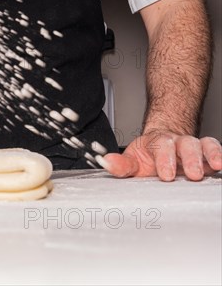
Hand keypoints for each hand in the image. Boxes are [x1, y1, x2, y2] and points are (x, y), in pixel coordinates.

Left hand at [99, 132, 221, 180]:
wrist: (164, 145)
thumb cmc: (149, 156)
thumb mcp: (133, 161)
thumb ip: (121, 165)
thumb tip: (106, 163)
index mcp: (158, 142)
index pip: (161, 146)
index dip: (164, 159)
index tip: (166, 175)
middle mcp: (178, 142)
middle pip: (186, 144)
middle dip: (190, 159)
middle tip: (192, 174)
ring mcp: (194, 148)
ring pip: (204, 144)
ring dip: (209, 155)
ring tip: (212, 167)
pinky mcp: (206, 155)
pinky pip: (216, 150)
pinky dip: (220, 156)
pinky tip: (220, 167)